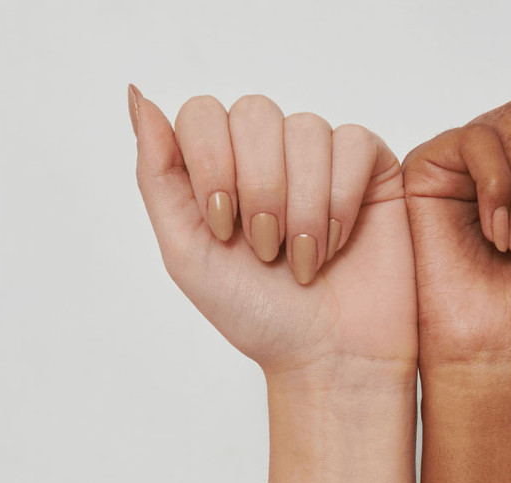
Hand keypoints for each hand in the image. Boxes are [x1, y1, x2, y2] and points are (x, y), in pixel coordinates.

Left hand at [129, 89, 416, 383]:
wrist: (328, 358)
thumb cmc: (261, 317)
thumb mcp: (186, 253)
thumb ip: (156, 175)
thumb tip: (138, 96)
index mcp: (222, 167)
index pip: (203, 113)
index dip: (212, 165)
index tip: (224, 227)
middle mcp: (271, 155)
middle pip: (255, 113)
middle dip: (260, 190)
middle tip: (267, 250)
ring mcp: (323, 160)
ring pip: (306, 129)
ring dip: (302, 207)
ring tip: (305, 258)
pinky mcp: (372, 171)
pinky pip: (354, 144)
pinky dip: (341, 201)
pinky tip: (339, 243)